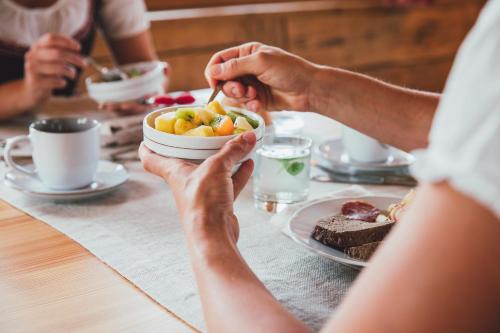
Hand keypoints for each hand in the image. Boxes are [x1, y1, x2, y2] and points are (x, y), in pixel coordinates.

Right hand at [23, 33, 85, 104]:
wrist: (32, 90)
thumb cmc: (47, 72)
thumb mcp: (52, 58)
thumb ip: (61, 51)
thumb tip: (77, 48)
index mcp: (37, 46)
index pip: (51, 38)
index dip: (66, 41)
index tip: (79, 48)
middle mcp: (32, 55)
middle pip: (58, 53)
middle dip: (74, 58)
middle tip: (84, 64)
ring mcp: (31, 68)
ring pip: (59, 68)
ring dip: (70, 72)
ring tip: (72, 75)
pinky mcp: (34, 82)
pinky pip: (56, 81)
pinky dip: (63, 82)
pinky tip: (63, 83)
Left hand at [99, 62, 170, 114]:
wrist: (145, 77)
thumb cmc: (155, 75)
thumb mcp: (162, 70)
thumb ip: (166, 69)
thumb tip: (166, 68)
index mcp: (154, 98)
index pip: (154, 100)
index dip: (151, 99)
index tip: (147, 96)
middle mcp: (144, 104)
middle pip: (137, 108)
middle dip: (130, 107)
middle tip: (123, 106)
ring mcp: (133, 105)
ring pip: (125, 109)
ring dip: (116, 108)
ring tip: (105, 106)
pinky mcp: (125, 104)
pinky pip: (117, 107)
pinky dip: (110, 106)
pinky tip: (101, 105)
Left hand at [139, 132, 256, 243]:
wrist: (214, 235)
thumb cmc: (203, 203)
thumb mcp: (216, 168)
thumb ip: (232, 150)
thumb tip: (247, 137)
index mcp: (174, 171)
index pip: (151, 158)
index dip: (148, 146)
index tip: (150, 134)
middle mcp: (186, 181)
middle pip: (186, 160)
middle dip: (195, 147)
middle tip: (202, 132)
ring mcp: (203, 193)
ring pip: (212, 170)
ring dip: (223, 158)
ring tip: (236, 145)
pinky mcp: (218, 202)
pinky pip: (229, 182)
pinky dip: (238, 172)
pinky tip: (248, 162)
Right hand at [204, 42, 317, 111]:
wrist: (309, 90)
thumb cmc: (289, 70)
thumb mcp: (260, 62)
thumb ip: (235, 66)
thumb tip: (212, 71)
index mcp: (246, 53)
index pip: (219, 60)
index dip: (213, 72)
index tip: (214, 84)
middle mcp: (247, 68)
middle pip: (223, 80)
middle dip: (230, 87)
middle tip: (242, 91)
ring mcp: (252, 84)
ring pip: (233, 94)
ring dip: (242, 97)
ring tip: (255, 96)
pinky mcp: (258, 99)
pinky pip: (245, 104)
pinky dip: (250, 105)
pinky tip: (259, 105)